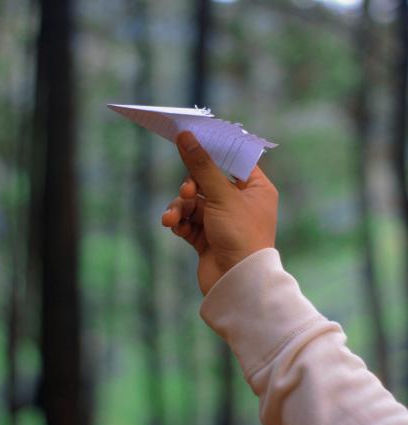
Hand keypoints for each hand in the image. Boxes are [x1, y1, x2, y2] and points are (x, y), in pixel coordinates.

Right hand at [162, 131, 277, 294]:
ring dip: (180, 207)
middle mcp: (240, 202)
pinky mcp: (207, 237)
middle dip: (191, 187)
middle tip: (187, 193)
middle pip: (207, 181)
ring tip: (173, 217)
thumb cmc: (241, 235)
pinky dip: (179, 222)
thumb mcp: (222, 196)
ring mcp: (222, 220)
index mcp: (255, 188)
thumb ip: (202, 166)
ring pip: (193, 203)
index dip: (212, 151)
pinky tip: (172, 225)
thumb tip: (186, 136)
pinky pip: (188, 221)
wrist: (238, 284)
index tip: (191, 140)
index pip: (233, 160)